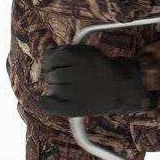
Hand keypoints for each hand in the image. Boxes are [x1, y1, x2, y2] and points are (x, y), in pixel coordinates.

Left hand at [36, 44, 151, 117]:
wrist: (119, 88)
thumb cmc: (98, 69)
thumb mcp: (86, 52)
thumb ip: (66, 50)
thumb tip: (48, 51)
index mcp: (82, 58)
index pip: (54, 58)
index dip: (53, 61)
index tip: (57, 65)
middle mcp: (80, 74)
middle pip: (52, 75)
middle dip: (54, 76)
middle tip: (65, 79)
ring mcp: (79, 92)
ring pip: (54, 90)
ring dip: (55, 89)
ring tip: (68, 88)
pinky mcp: (77, 108)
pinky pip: (53, 106)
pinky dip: (44, 104)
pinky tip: (41, 100)